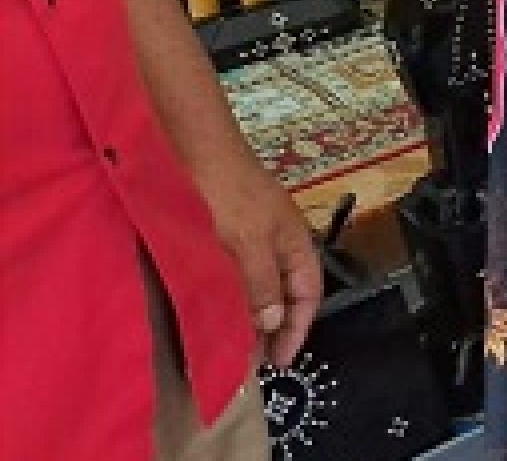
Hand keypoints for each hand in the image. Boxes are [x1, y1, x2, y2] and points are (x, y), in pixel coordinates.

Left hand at [190, 150, 322, 367]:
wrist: (193, 151)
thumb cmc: (228, 193)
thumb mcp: (250, 244)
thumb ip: (262, 285)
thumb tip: (271, 322)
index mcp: (294, 243)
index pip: (307, 295)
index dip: (297, 328)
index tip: (280, 360)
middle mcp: (276, 242)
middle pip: (283, 293)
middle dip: (271, 327)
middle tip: (251, 360)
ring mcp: (248, 237)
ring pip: (255, 286)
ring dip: (246, 314)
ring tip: (229, 342)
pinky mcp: (221, 233)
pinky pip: (231, 275)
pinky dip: (226, 296)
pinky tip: (210, 307)